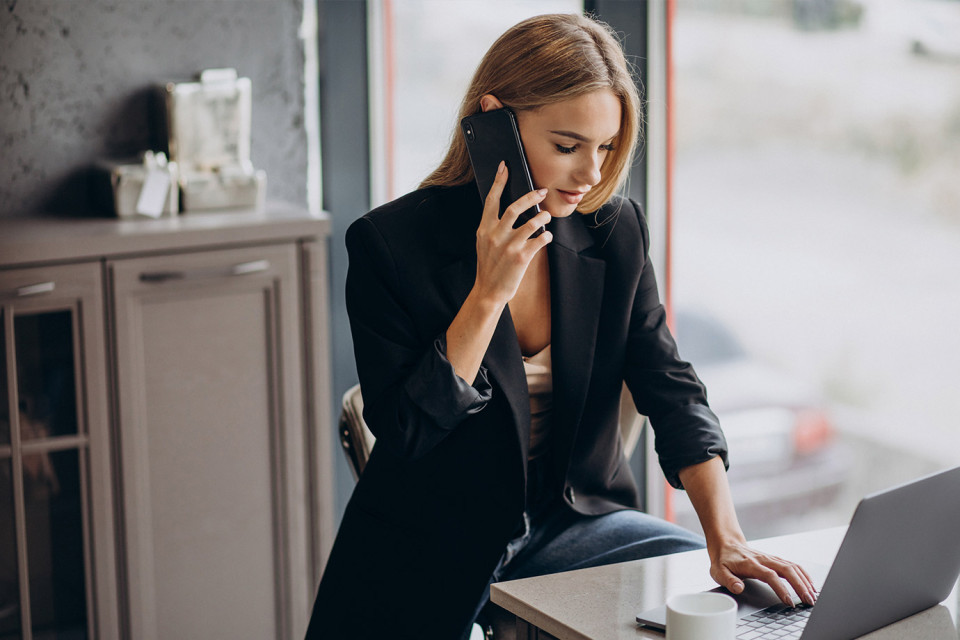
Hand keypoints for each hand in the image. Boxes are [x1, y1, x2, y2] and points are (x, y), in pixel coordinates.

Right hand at [473, 161, 552, 305]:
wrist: (489, 291)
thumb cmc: (489, 266)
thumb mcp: (484, 243)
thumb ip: (492, 227)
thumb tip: (508, 210)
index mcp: (484, 229)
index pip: (491, 200)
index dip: (498, 181)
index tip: (504, 166)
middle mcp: (495, 235)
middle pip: (515, 207)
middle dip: (530, 196)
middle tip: (542, 191)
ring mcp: (508, 246)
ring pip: (531, 222)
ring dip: (542, 217)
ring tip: (546, 216)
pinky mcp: (521, 257)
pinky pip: (540, 240)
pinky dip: (546, 235)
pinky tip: (547, 235)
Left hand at [710, 539, 817, 606]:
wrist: (726, 544)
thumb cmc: (723, 560)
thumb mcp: (718, 572)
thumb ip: (728, 581)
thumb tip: (739, 588)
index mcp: (751, 564)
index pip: (770, 576)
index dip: (781, 588)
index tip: (789, 601)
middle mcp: (764, 559)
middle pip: (787, 570)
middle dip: (800, 586)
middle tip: (808, 601)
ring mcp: (771, 558)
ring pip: (792, 567)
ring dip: (804, 581)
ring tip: (813, 595)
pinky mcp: (775, 560)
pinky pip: (792, 565)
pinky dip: (803, 574)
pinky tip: (810, 584)